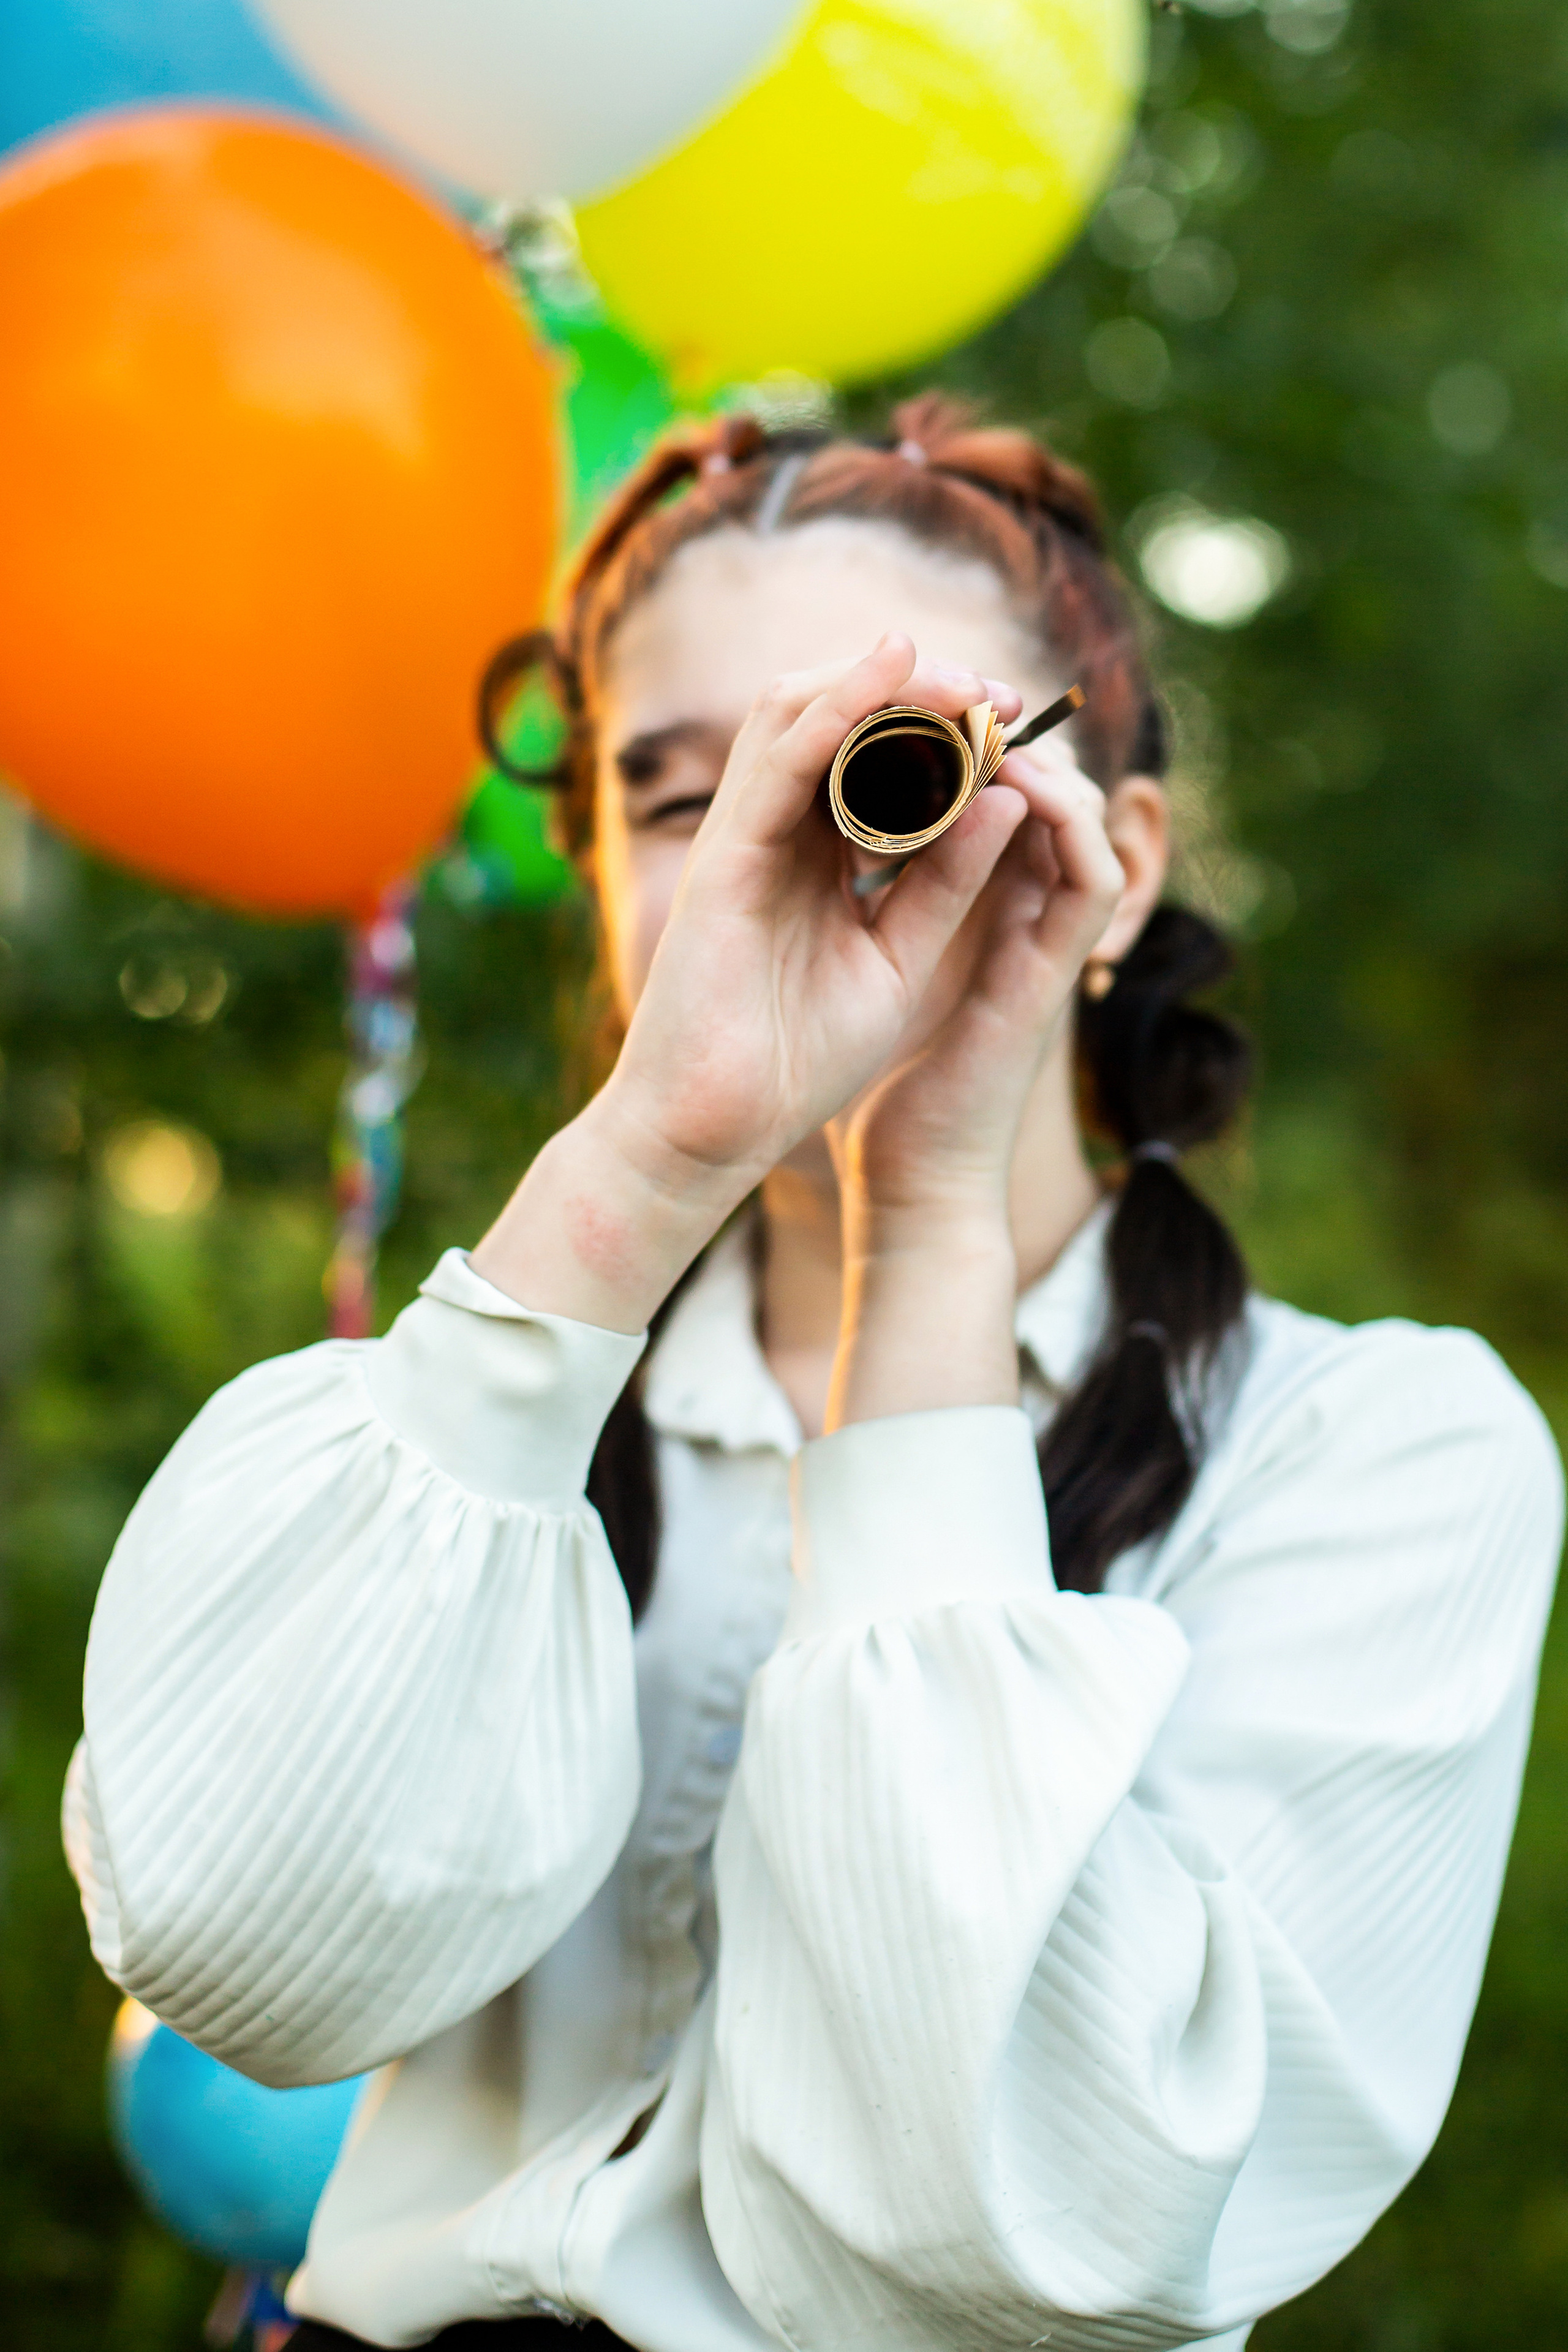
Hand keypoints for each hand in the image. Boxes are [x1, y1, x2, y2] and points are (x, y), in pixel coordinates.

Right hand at [605, 632, 1026, 1188]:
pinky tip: (890, 675)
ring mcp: (744, 837)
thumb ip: (945, 883)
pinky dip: (835, 709)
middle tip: (997, 689)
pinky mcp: (723, 858)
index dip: (944, 729)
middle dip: (921, 690)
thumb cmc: (795, 1063)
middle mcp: (776, 833)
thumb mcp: (899, 961)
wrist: (713, 1134)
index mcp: (817, 857)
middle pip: (838, 717)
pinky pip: (778, 760)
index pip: (876, 759)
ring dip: (883, 681)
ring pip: (800, 712)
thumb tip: (1005, 799)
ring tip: (959, 675)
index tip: (1013, 721)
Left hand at [839, 737, 1123, 1225]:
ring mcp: (1043, 940)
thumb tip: (836, 811)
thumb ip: (871, 886)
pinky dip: (1060, 814)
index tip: (898, 697)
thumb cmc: (861, 1078)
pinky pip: (1089, 871)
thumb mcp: (854, 954)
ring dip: (1036, 752)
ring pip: (1081, 811)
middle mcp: (1018, 911)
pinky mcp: (1053, 973)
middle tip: (945, 682)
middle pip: (1039, 782)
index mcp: (968, 902)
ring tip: (976, 712)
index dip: (953, 731)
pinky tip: (1008, 779)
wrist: (901, 1176)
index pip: (985, 785)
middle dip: (994, 723)